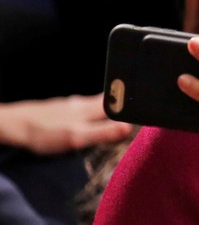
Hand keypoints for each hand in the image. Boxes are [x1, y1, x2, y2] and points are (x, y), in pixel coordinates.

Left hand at [0, 93, 133, 154]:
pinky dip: (92, 110)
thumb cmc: (44, 133)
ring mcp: (70, 105)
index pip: (119, 102)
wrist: (13, 126)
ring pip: (95, 103)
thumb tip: (130, 128)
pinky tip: (88, 117)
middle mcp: (82, 102)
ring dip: (108, 105)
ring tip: (118, 110)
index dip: (133, 102)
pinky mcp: (59, 109)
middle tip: (136, 105)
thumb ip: (102, 132)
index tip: (146, 104)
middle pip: (109, 100)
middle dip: (122, 101)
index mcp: (91, 108)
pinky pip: (82, 107)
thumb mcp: (76, 137)